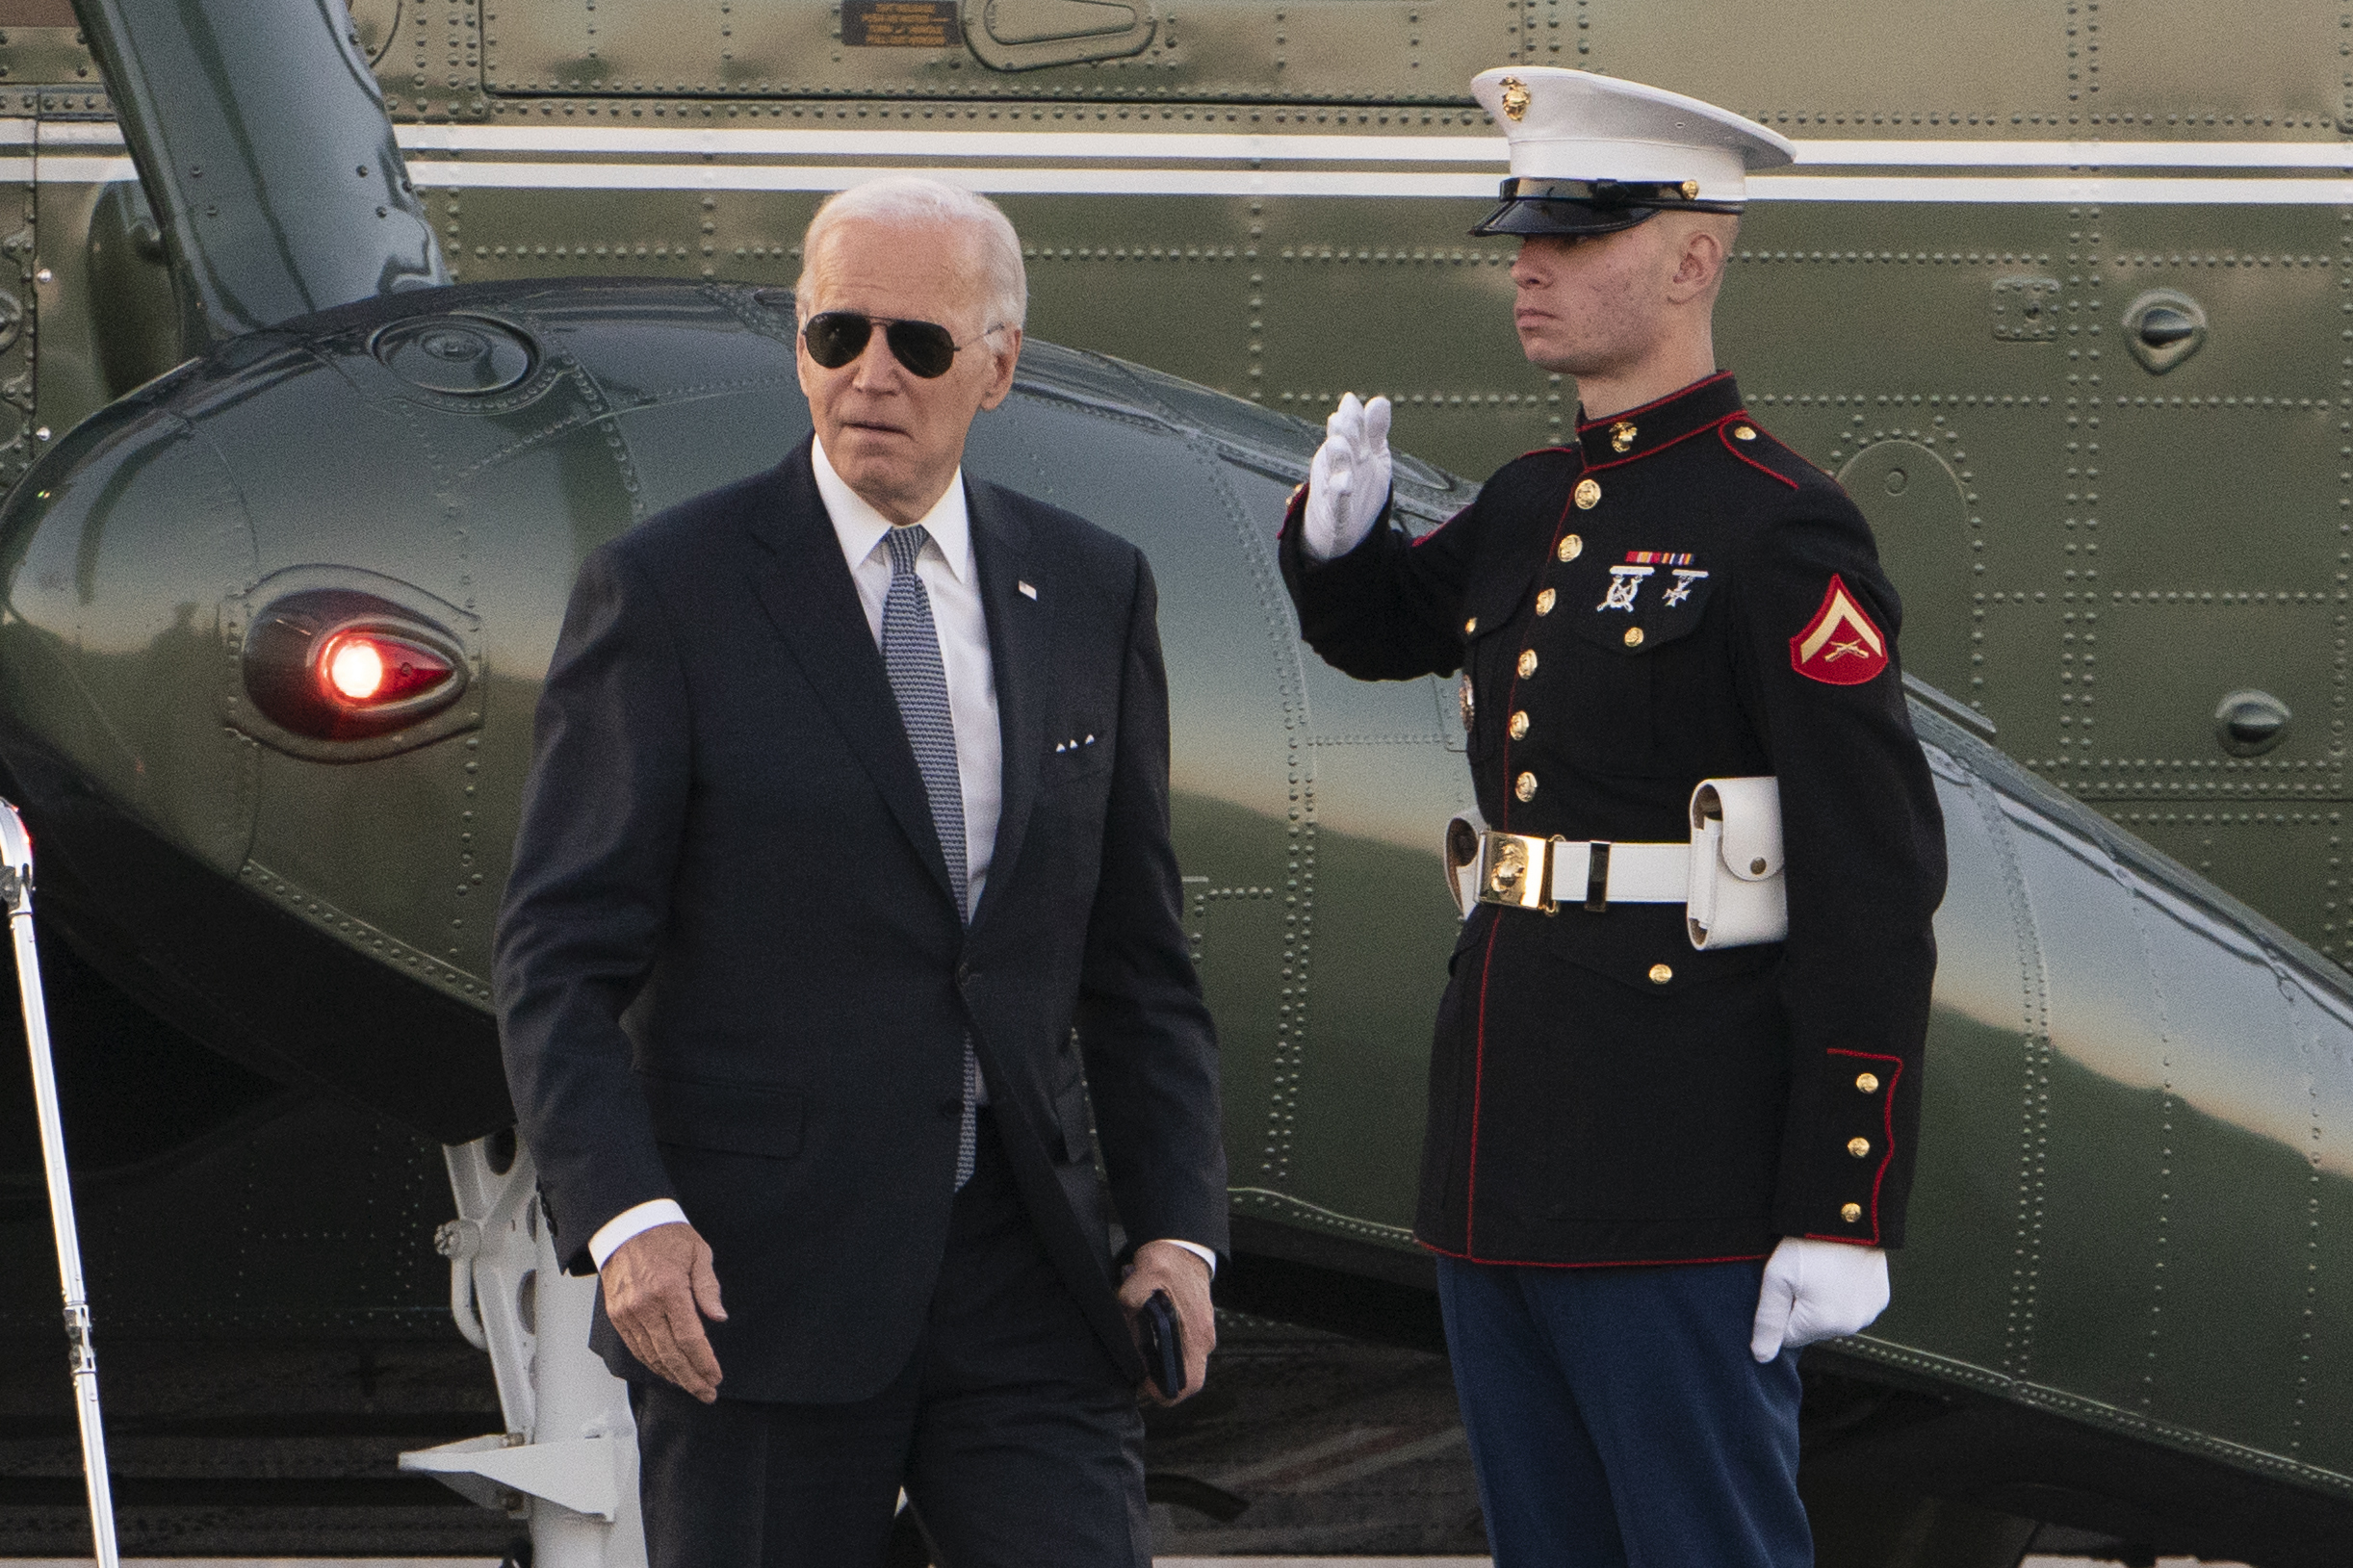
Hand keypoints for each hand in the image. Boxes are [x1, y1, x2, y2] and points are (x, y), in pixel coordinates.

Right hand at [601, 1221, 727, 1400]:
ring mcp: (628, 1312)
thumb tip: (719, 1317)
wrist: (627, 1224)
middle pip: (670, 1354)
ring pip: (651, 1355)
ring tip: (690, 1386)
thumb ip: (708, 1287)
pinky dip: (651, 1363)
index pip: (689, 1338)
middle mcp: (645, 1305)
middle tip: (706, 1392)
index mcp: (669, 1289)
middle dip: (691, 1378)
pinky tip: (666, 1370)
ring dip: (672, 1375)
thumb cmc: (666, 1235)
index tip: (715, 1376)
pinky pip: (635, 1347)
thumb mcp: (698, 1253)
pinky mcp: (617, 1315)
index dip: (704, 1362)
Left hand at [1119, 1239, 1214, 1405]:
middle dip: (1158, 1384)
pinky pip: (1180, 1355)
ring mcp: (1199, 1335)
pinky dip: (1162, 1357)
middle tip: (1135, 1371)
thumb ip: (1133, 1293)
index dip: (1165, 1393)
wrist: (1184, 1248)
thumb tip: (1123, 1310)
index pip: (1189, 1383)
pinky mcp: (1192, 1330)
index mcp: (1196, 1333)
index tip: (1142, 1383)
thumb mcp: (1147, 1272)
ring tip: (1137, 1355)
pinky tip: (1144, 1342)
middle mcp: (1202, 1339)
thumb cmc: (1170, 1261)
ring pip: (1181, 1370)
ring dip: (1159, 1370)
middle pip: (1184, 1382)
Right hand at [1302, 393, 1392, 561]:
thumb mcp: (1371, 458)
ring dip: (1336, 457)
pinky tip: (1344, 484)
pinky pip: (1338, 504)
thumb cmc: (1357, 490)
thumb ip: (1374, 431)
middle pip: (1340, 446)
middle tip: (1342, 418)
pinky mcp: (1337, 515)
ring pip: (1334, 471)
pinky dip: (1339, 494)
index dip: (1351, 417)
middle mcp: (1337, 467)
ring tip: (1337, 444)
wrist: (1341, 532)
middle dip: (1342, 432)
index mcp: (1347, 451)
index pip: (1349, 429)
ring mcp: (1334, 490)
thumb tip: (1380, 400)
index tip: (1350, 401)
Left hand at [1749, 1236, 1888, 1362]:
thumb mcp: (1776, 1279)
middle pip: (1812, 1329)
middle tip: (1803, 1274)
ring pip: (1833, 1318)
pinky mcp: (1880, 1298)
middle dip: (1803, 1307)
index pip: (1788, 1337)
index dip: (1781, 1310)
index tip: (1786, 1285)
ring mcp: (1869, 1313)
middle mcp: (1851, 1326)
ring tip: (1821, 1270)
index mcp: (1823, 1324)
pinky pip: (1854, 1306)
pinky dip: (1844, 1294)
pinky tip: (1839, 1270)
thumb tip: (1761, 1357)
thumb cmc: (1808, 1244)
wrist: (1847, 1215)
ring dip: (1824, 1302)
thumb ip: (1767, 1321)